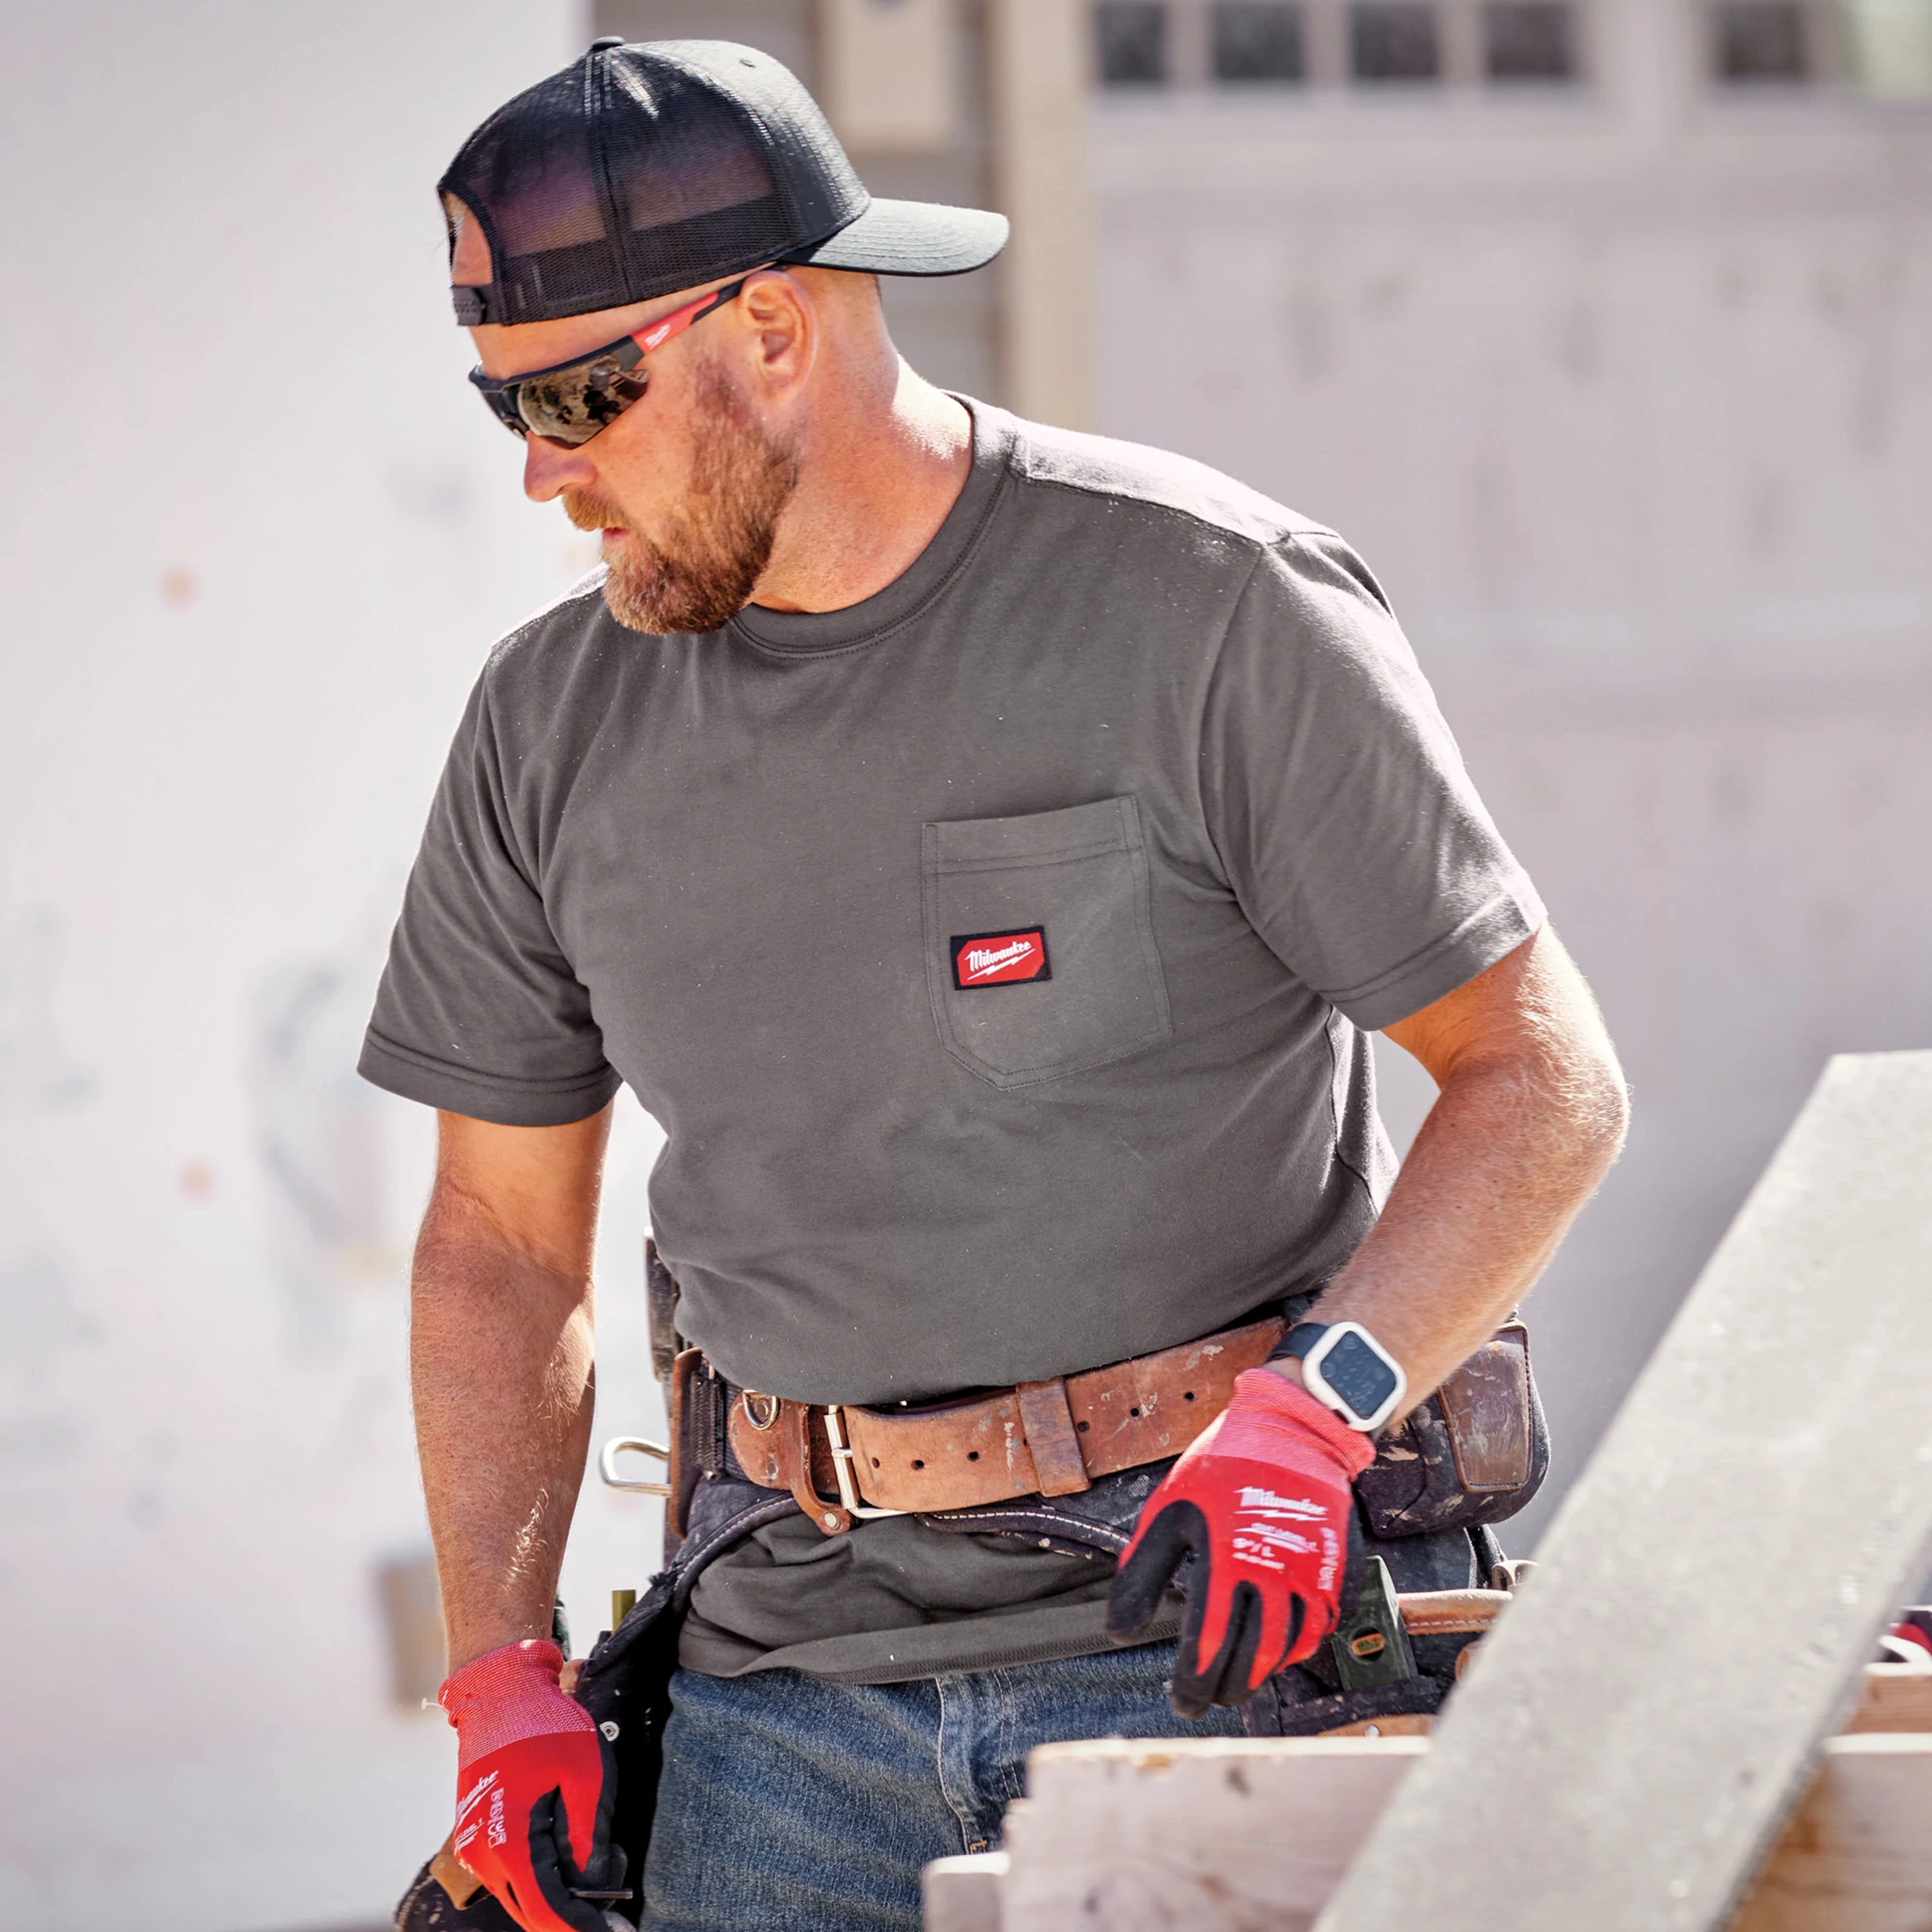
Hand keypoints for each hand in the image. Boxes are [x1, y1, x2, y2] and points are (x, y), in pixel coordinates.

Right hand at [439, 1639, 624, 1931]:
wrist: (500, 1695)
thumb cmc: (546, 1728)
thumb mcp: (584, 1776)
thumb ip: (588, 1837)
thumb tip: (592, 1885)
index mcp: (511, 1845)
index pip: (548, 1911)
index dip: (581, 1928)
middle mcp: (485, 1856)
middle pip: (533, 1911)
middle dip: (575, 1912)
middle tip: (615, 1898)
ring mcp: (477, 1847)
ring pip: (522, 1894)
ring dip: (559, 1892)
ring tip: (600, 1862)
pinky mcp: (479, 1835)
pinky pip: (513, 1872)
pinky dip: (542, 1873)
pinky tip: (570, 1848)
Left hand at [1106, 1368, 1373, 1716]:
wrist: (1292, 1428)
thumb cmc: (1222, 1466)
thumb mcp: (1169, 1509)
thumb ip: (1142, 1572)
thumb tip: (1117, 1632)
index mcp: (1227, 1557)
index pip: (1209, 1640)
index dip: (1193, 1679)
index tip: (1182, 1702)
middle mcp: (1273, 1570)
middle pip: (1251, 1654)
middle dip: (1225, 1685)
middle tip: (1206, 1699)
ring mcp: (1311, 1572)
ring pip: (1288, 1646)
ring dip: (1261, 1674)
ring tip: (1237, 1682)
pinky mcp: (1335, 1567)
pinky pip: (1319, 1625)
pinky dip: (1296, 1647)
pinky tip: (1275, 1652)